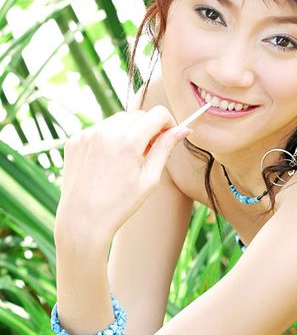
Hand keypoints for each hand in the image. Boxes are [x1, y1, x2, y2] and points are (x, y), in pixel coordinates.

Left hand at [55, 106, 191, 242]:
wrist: (82, 220)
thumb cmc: (120, 204)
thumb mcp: (150, 178)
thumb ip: (165, 148)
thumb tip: (183, 130)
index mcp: (128, 140)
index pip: (158, 114)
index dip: (169, 123)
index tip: (169, 136)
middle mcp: (106, 130)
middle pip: (138, 115)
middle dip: (148, 129)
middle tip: (148, 153)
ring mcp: (88, 134)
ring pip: (118, 120)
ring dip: (128, 132)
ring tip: (126, 159)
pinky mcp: (75, 140)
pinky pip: (99, 130)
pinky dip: (108, 139)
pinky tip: (107, 163)